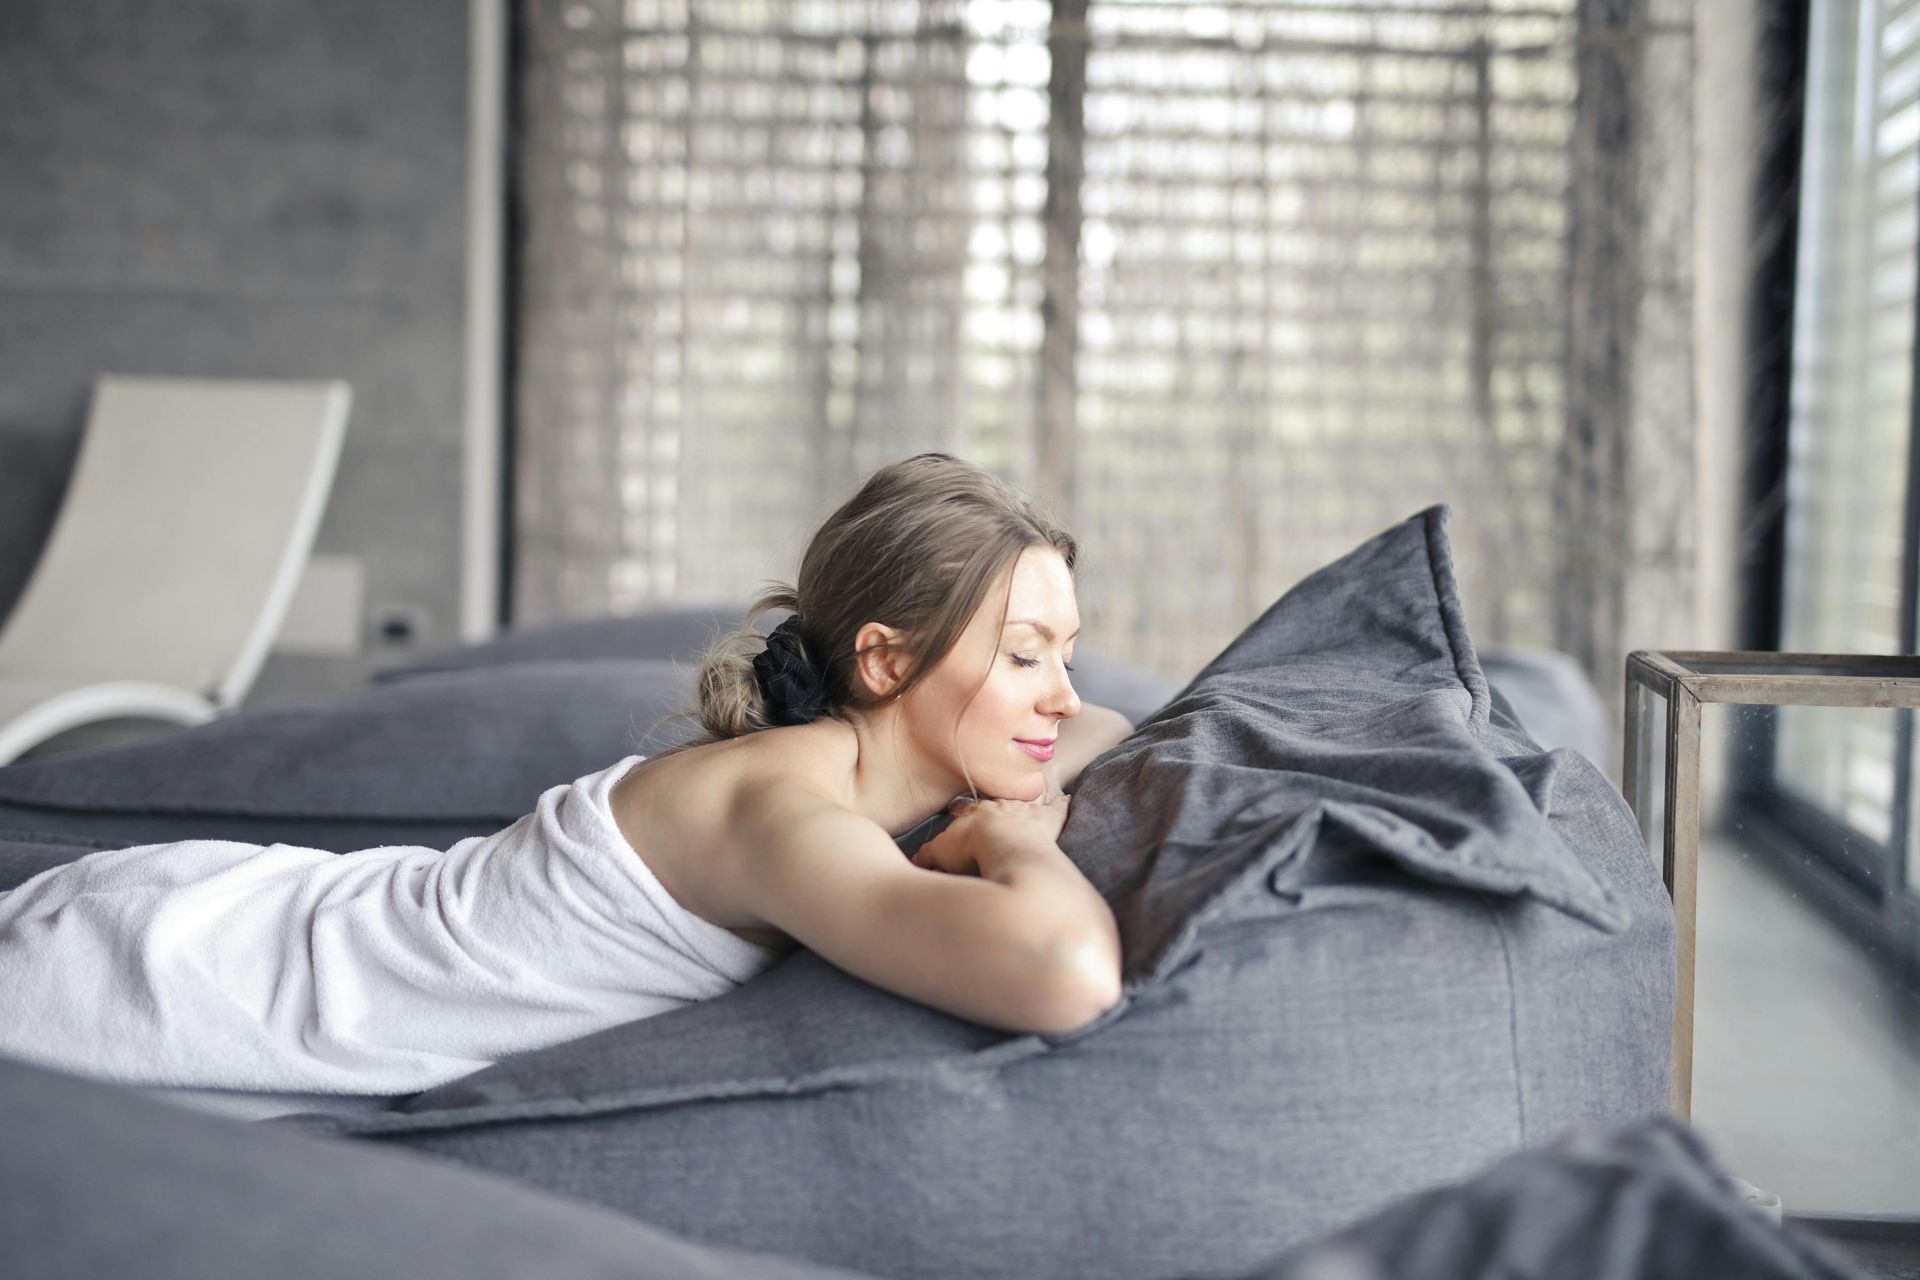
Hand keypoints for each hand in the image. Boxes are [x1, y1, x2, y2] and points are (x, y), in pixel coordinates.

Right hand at [909, 792, 1071, 876]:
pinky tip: (1066, 799)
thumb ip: (928, 855)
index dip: (959, 811)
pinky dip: (1061, 804)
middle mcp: (999, 806)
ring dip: (1025, 803)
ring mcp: (1025, 811)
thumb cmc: (972, 849)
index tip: (956, 811)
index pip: (962, 808)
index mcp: (972, 812)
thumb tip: (917, 860)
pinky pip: (1058, 806)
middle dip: (992, 807)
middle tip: (991, 813)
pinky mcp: (1049, 819)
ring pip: (1025, 800)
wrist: (1006, 845)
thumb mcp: (940, 853)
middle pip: (994, 803)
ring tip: (1026, 801)